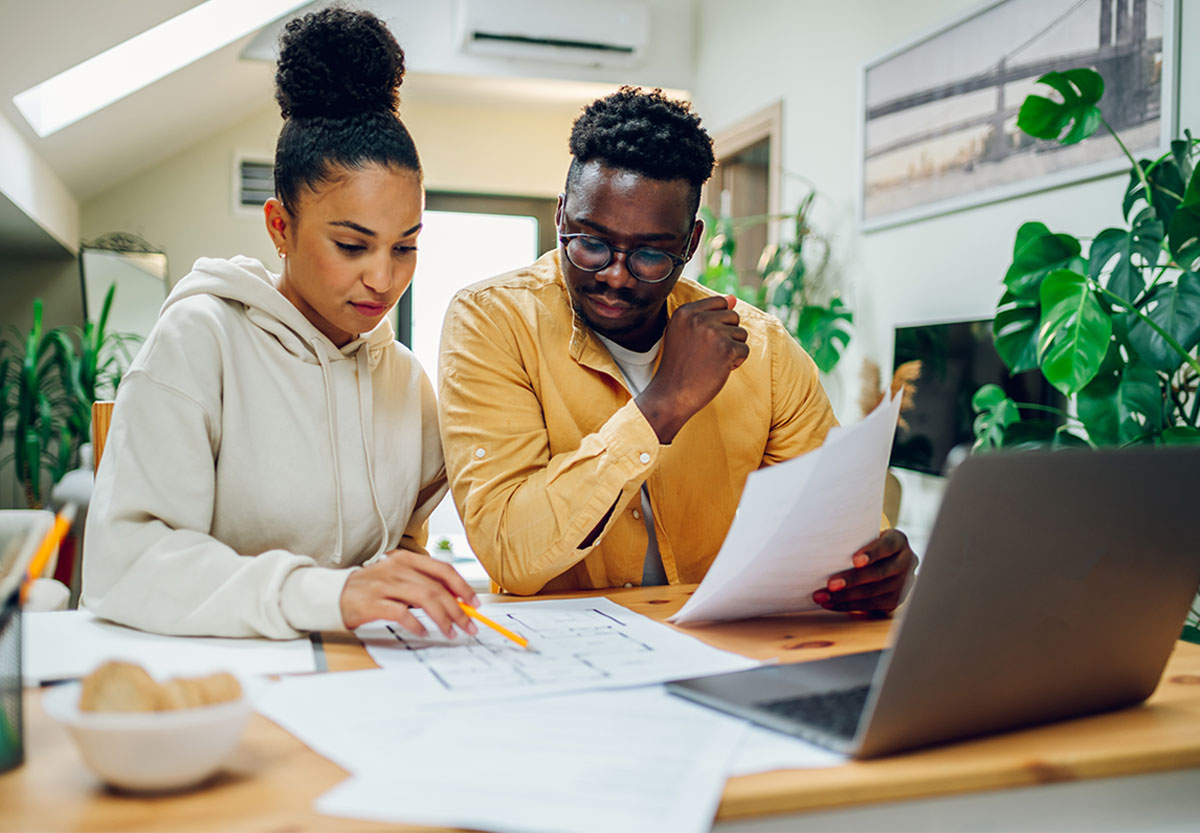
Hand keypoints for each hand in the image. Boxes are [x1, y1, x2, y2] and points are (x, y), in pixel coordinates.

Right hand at [340, 549, 480, 636]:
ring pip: (424, 598)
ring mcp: (384, 585)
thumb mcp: (398, 578)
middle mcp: (396, 568)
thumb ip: (423, 584)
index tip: (474, 602)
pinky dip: (416, 623)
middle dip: (458, 609)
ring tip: (451, 632)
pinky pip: (401, 613)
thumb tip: (456, 600)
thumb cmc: (372, 589)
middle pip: (436, 587)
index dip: (462, 586)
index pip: (442, 569)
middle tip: (469, 625)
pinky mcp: (371, 603)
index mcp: (406, 559)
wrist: (334, 594)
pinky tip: (424, 632)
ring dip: (442, 618)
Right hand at [636, 295, 748, 442]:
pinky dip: (736, 362)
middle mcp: (699, 318)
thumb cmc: (679, 366)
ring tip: (712, 361)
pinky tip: (718, 369)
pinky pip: (745, 350)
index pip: (720, 302)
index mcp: (686, 311)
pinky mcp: (727, 349)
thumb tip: (734, 298)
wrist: (672, 395)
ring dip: (732, 349)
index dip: (718, 322)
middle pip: (733, 317)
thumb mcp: (686, 333)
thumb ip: (707, 314)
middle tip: (707, 354)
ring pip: (741, 333)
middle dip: (727, 336)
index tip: (704, 340)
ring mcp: (713, 332)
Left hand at [812, 529, 916, 614]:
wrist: (885, 560)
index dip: (871, 553)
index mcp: (898, 541)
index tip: (855, 560)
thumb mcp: (866, 535)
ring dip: (845, 597)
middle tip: (830, 584)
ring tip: (822, 597)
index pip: (886, 546)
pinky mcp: (894, 601)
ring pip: (873, 593)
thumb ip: (853, 538)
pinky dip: (847, 605)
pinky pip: (869, 606)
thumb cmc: (866, 544)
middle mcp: (906, 562)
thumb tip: (820, 541)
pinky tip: (831, 604)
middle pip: (879, 573)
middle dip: (852, 580)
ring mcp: (903, 584)